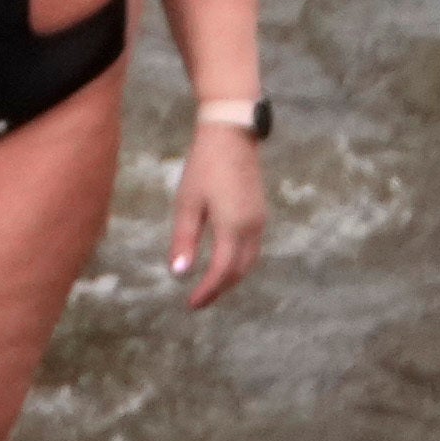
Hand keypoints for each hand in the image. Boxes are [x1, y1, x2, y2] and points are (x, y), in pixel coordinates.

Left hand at [163, 119, 265, 305]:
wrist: (231, 135)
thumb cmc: (204, 167)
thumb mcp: (187, 204)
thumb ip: (184, 241)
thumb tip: (179, 274)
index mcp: (233, 227)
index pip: (222, 271)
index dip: (208, 291)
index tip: (192, 304)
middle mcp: (252, 227)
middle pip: (239, 271)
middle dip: (219, 289)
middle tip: (199, 301)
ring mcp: (259, 220)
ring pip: (249, 261)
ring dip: (231, 277)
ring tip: (209, 287)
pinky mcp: (260, 213)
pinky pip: (252, 248)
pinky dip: (238, 262)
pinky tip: (223, 263)